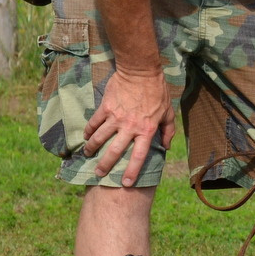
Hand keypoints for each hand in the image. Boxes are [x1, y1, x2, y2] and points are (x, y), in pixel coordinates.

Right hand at [83, 69, 175, 186]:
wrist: (141, 72)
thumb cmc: (158, 93)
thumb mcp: (168, 113)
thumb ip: (168, 131)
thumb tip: (166, 147)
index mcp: (146, 131)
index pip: (138, 156)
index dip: (132, 171)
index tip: (126, 183)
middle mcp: (130, 127)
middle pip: (114, 151)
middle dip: (105, 165)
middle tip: (98, 173)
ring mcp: (116, 117)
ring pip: (100, 138)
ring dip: (92, 148)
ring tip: (87, 155)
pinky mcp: (106, 107)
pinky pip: (95, 122)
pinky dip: (89, 130)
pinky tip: (86, 136)